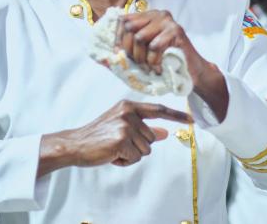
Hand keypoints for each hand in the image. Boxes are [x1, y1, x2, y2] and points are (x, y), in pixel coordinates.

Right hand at [37, 100, 192, 176]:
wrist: (75, 144)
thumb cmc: (98, 136)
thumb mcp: (121, 126)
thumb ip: (143, 128)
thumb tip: (164, 132)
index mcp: (128, 105)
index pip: (158, 109)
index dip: (176, 116)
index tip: (191, 120)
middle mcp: (128, 112)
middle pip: (152, 138)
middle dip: (138, 146)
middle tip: (117, 144)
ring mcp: (125, 126)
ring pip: (145, 149)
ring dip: (131, 154)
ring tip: (114, 149)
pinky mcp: (122, 140)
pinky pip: (136, 158)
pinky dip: (125, 161)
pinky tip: (112, 154)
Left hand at [116, 10, 228, 119]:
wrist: (192, 72)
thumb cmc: (165, 63)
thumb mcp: (142, 55)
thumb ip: (124, 53)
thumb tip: (101, 59)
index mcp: (149, 16)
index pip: (124, 20)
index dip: (118, 38)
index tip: (120, 55)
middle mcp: (158, 14)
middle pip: (130, 27)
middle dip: (130, 50)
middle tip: (138, 64)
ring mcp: (168, 21)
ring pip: (140, 37)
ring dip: (142, 58)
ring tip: (149, 67)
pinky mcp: (176, 31)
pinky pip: (155, 46)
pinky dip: (154, 60)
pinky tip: (158, 67)